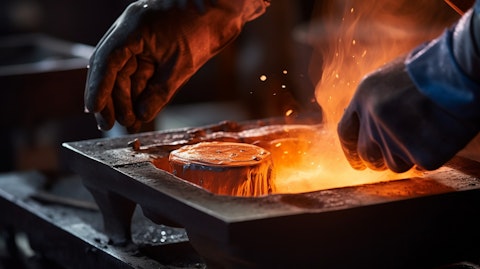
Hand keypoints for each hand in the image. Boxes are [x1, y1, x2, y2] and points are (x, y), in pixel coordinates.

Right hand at [85, 0, 268, 131]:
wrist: (223, 9)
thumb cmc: (205, 27)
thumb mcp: (182, 64)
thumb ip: (160, 92)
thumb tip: (142, 115)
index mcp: (132, 28)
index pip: (107, 61)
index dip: (98, 87)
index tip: (93, 109)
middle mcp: (130, 31)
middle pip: (111, 68)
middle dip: (110, 97)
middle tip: (109, 124)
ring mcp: (140, 37)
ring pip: (126, 72)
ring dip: (126, 97)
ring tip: (129, 121)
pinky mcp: (152, 45)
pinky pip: (140, 69)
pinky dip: (139, 89)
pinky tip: (139, 108)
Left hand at [337, 56, 478, 172]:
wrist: (462, 66)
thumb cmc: (433, 66)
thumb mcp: (390, 75)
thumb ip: (376, 102)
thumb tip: (370, 125)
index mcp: (364, 96)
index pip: (346, 132)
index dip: (351, 151)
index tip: (357, 162)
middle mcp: (372, 119)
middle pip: (367, 155)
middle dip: (378, 160)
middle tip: (394, 156)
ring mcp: (394, 137)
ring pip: (395, 164)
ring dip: (408, 155)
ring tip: (426, 133)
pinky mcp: (420, 153)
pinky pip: (422, 164)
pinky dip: (433, 154)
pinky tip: (442, 135)